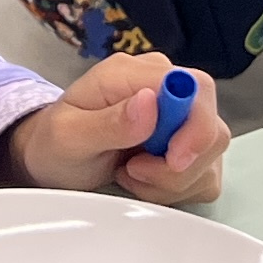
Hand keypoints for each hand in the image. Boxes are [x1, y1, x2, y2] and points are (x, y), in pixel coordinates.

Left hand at [0, 53, 229, 203]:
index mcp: (134, 73)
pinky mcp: (186, 146)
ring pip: (210, 157)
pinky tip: (143, 181)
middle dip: (178, 165)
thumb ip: (109, 122)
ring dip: (173, 180)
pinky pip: (205, 174)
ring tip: (129, 175)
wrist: (50, 157)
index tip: (171, 160)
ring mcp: (179, 118)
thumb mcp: (68, 135)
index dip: (196, 128)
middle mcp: (164, 88)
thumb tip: (150, 102)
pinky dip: (177, 189)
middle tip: (133, 172)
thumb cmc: (54, 142)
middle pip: (212, 127)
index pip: (196, 88)